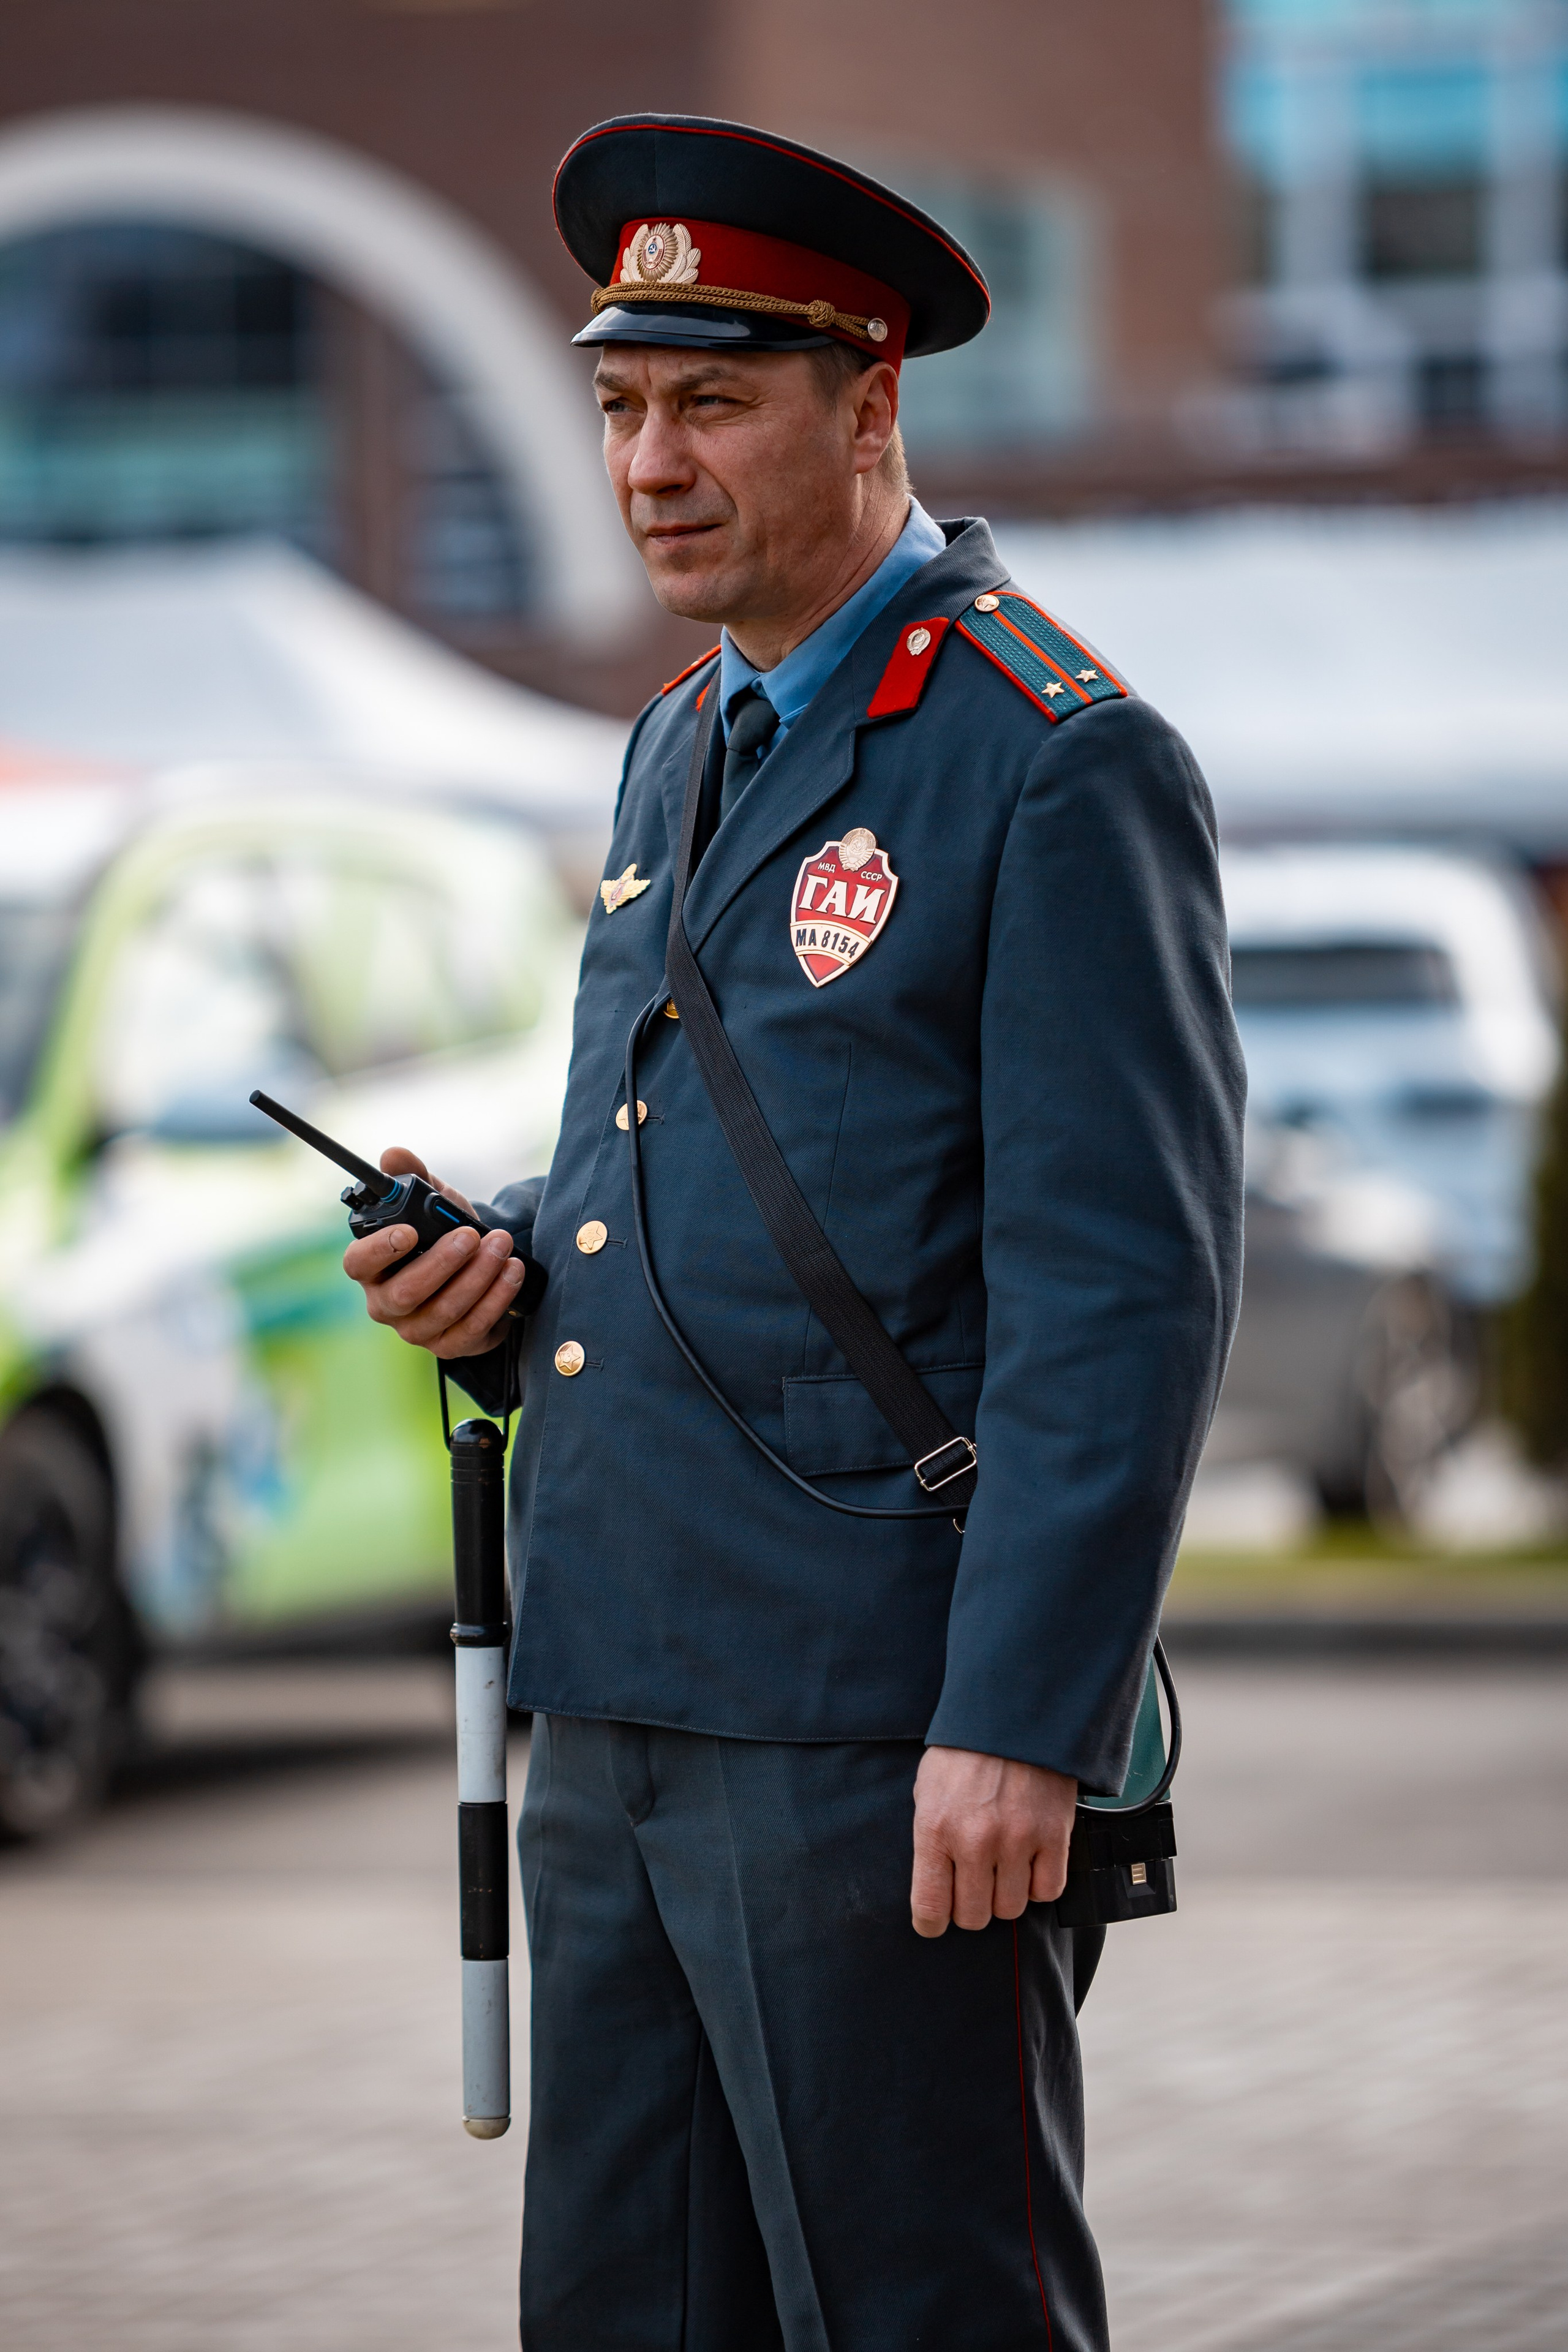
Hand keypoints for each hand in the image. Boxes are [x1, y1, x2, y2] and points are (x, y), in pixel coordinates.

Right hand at [342, 1147, 525, 1358]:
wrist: (476, 1266)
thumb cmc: (443, 1233)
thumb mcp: (431, 1201)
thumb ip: (412, 1176)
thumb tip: (394, 1155)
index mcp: (371, 1269)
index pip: (358, 1264)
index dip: (380, 1250)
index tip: (409, 1231)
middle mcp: (386, 1304)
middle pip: (406, 1292)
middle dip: (443, 1262)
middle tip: (471, 1235)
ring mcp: (417, 1330)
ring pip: (445, 1309)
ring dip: (478, 1276)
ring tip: (502, 1245)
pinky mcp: (449, 1346)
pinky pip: (473, 1327)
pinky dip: (496, 1297)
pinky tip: (512, 1271)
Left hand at [910, 1746, 1076, 1937]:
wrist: (1014, 1714)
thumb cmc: (965, 1752)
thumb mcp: (928, 1790)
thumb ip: (931, 1839)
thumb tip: (936, 1887)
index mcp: (935, 1829)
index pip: (930, 1908)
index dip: (931, 1924)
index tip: (935, 1923)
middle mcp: (975, 1841)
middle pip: (974, 1917)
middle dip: (971, 1908)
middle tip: (973, 1886)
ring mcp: (1017, 1841)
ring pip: (1011, 1909)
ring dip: (1006, 1895)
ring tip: (1003, 1869)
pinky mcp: (1054, 1837)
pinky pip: (1047, 1891)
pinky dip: (1039, 1884)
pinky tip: (1030, 1863)